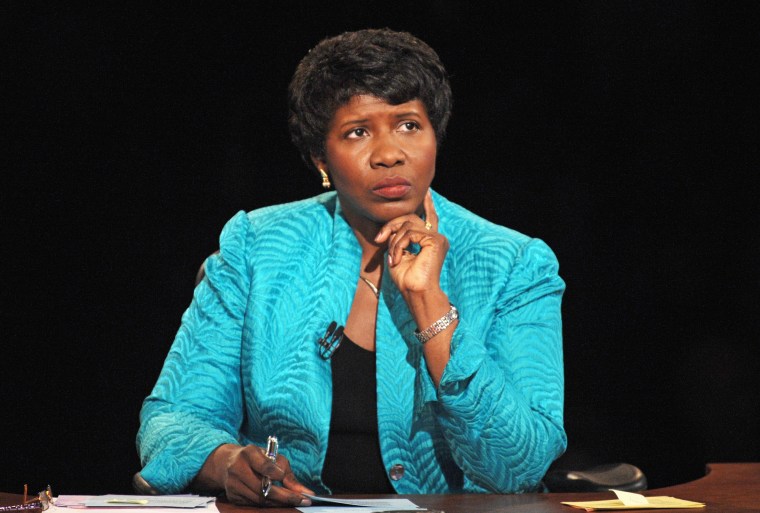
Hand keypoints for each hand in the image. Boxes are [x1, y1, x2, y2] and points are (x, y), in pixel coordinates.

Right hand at [196, 444, 312, 506]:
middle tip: (302, 500)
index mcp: (248, 453)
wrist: (228, 463)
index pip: (263, 464)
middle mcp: (237, 469)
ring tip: (295, 501)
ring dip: (279, 502)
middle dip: (284, 496)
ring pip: (259, 499)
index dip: (274, 472)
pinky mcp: (233, 497)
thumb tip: (304, 490)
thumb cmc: (256, 459)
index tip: (284, 477)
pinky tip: (280, 503)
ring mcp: (233, 485)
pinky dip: (269, 505)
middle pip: (262, 488)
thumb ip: (286, 471)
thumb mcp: (271, 456)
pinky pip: (254, 504)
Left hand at [374, 190, 448, 297]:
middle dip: (391, 225)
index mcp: (429, 240)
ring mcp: (438, 238)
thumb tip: (392, 226)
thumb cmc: (406, 278)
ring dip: (394, 241)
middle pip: (411, 217)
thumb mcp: (397, 252)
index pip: (429, 217)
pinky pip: (410, 233)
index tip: (428, 191)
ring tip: (393, 257)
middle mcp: (436, 237)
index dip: (428, 204)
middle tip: (379, 238)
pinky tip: (398, 258)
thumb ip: (398, 237)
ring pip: (408, 224)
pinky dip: (399, 245)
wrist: (414, 292)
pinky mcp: (435, 241)